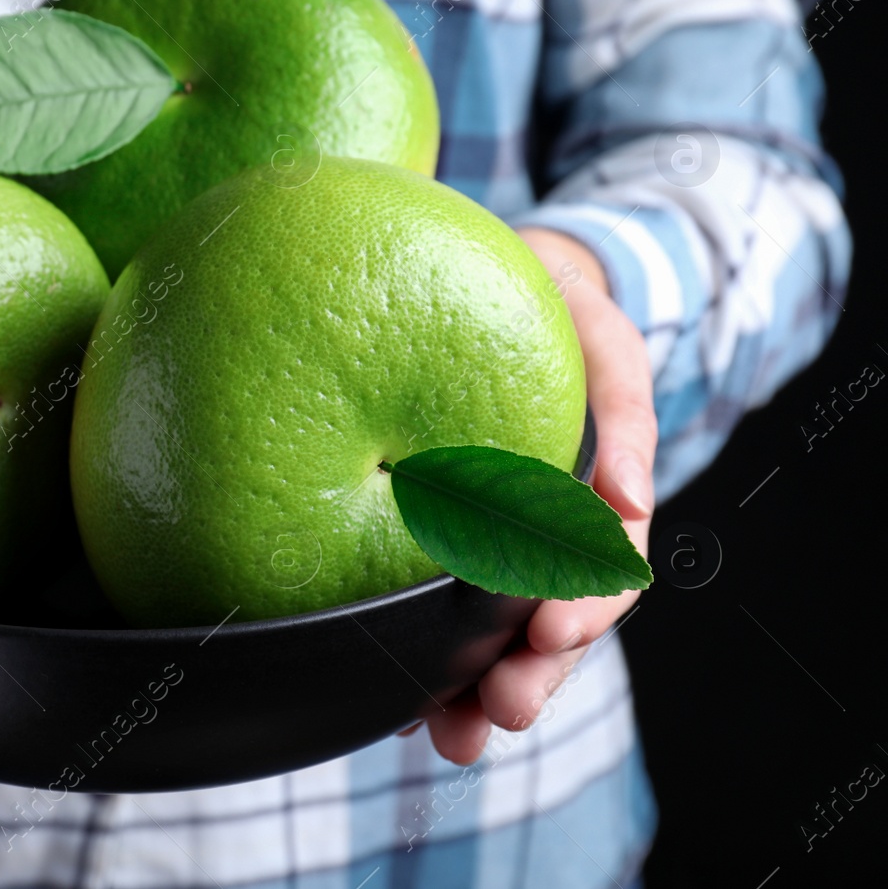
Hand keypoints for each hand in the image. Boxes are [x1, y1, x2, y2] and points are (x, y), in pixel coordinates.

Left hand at [409, 228, 656, 763]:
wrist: (503, 293)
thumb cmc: (560, 317)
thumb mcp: (605, 348)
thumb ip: (624, 417)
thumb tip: (627, 500)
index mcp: (594, 505)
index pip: (601, 573)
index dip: (582, 608)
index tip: (551, 629)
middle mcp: (547, 540)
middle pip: (552, 626)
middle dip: (533, 676)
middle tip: (505, 711)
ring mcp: (496, 549)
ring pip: (496, 639)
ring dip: (479, 691)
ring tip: (454, 737)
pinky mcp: (441, 547)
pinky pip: (438, 614)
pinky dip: (429, 663)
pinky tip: (403, 705)